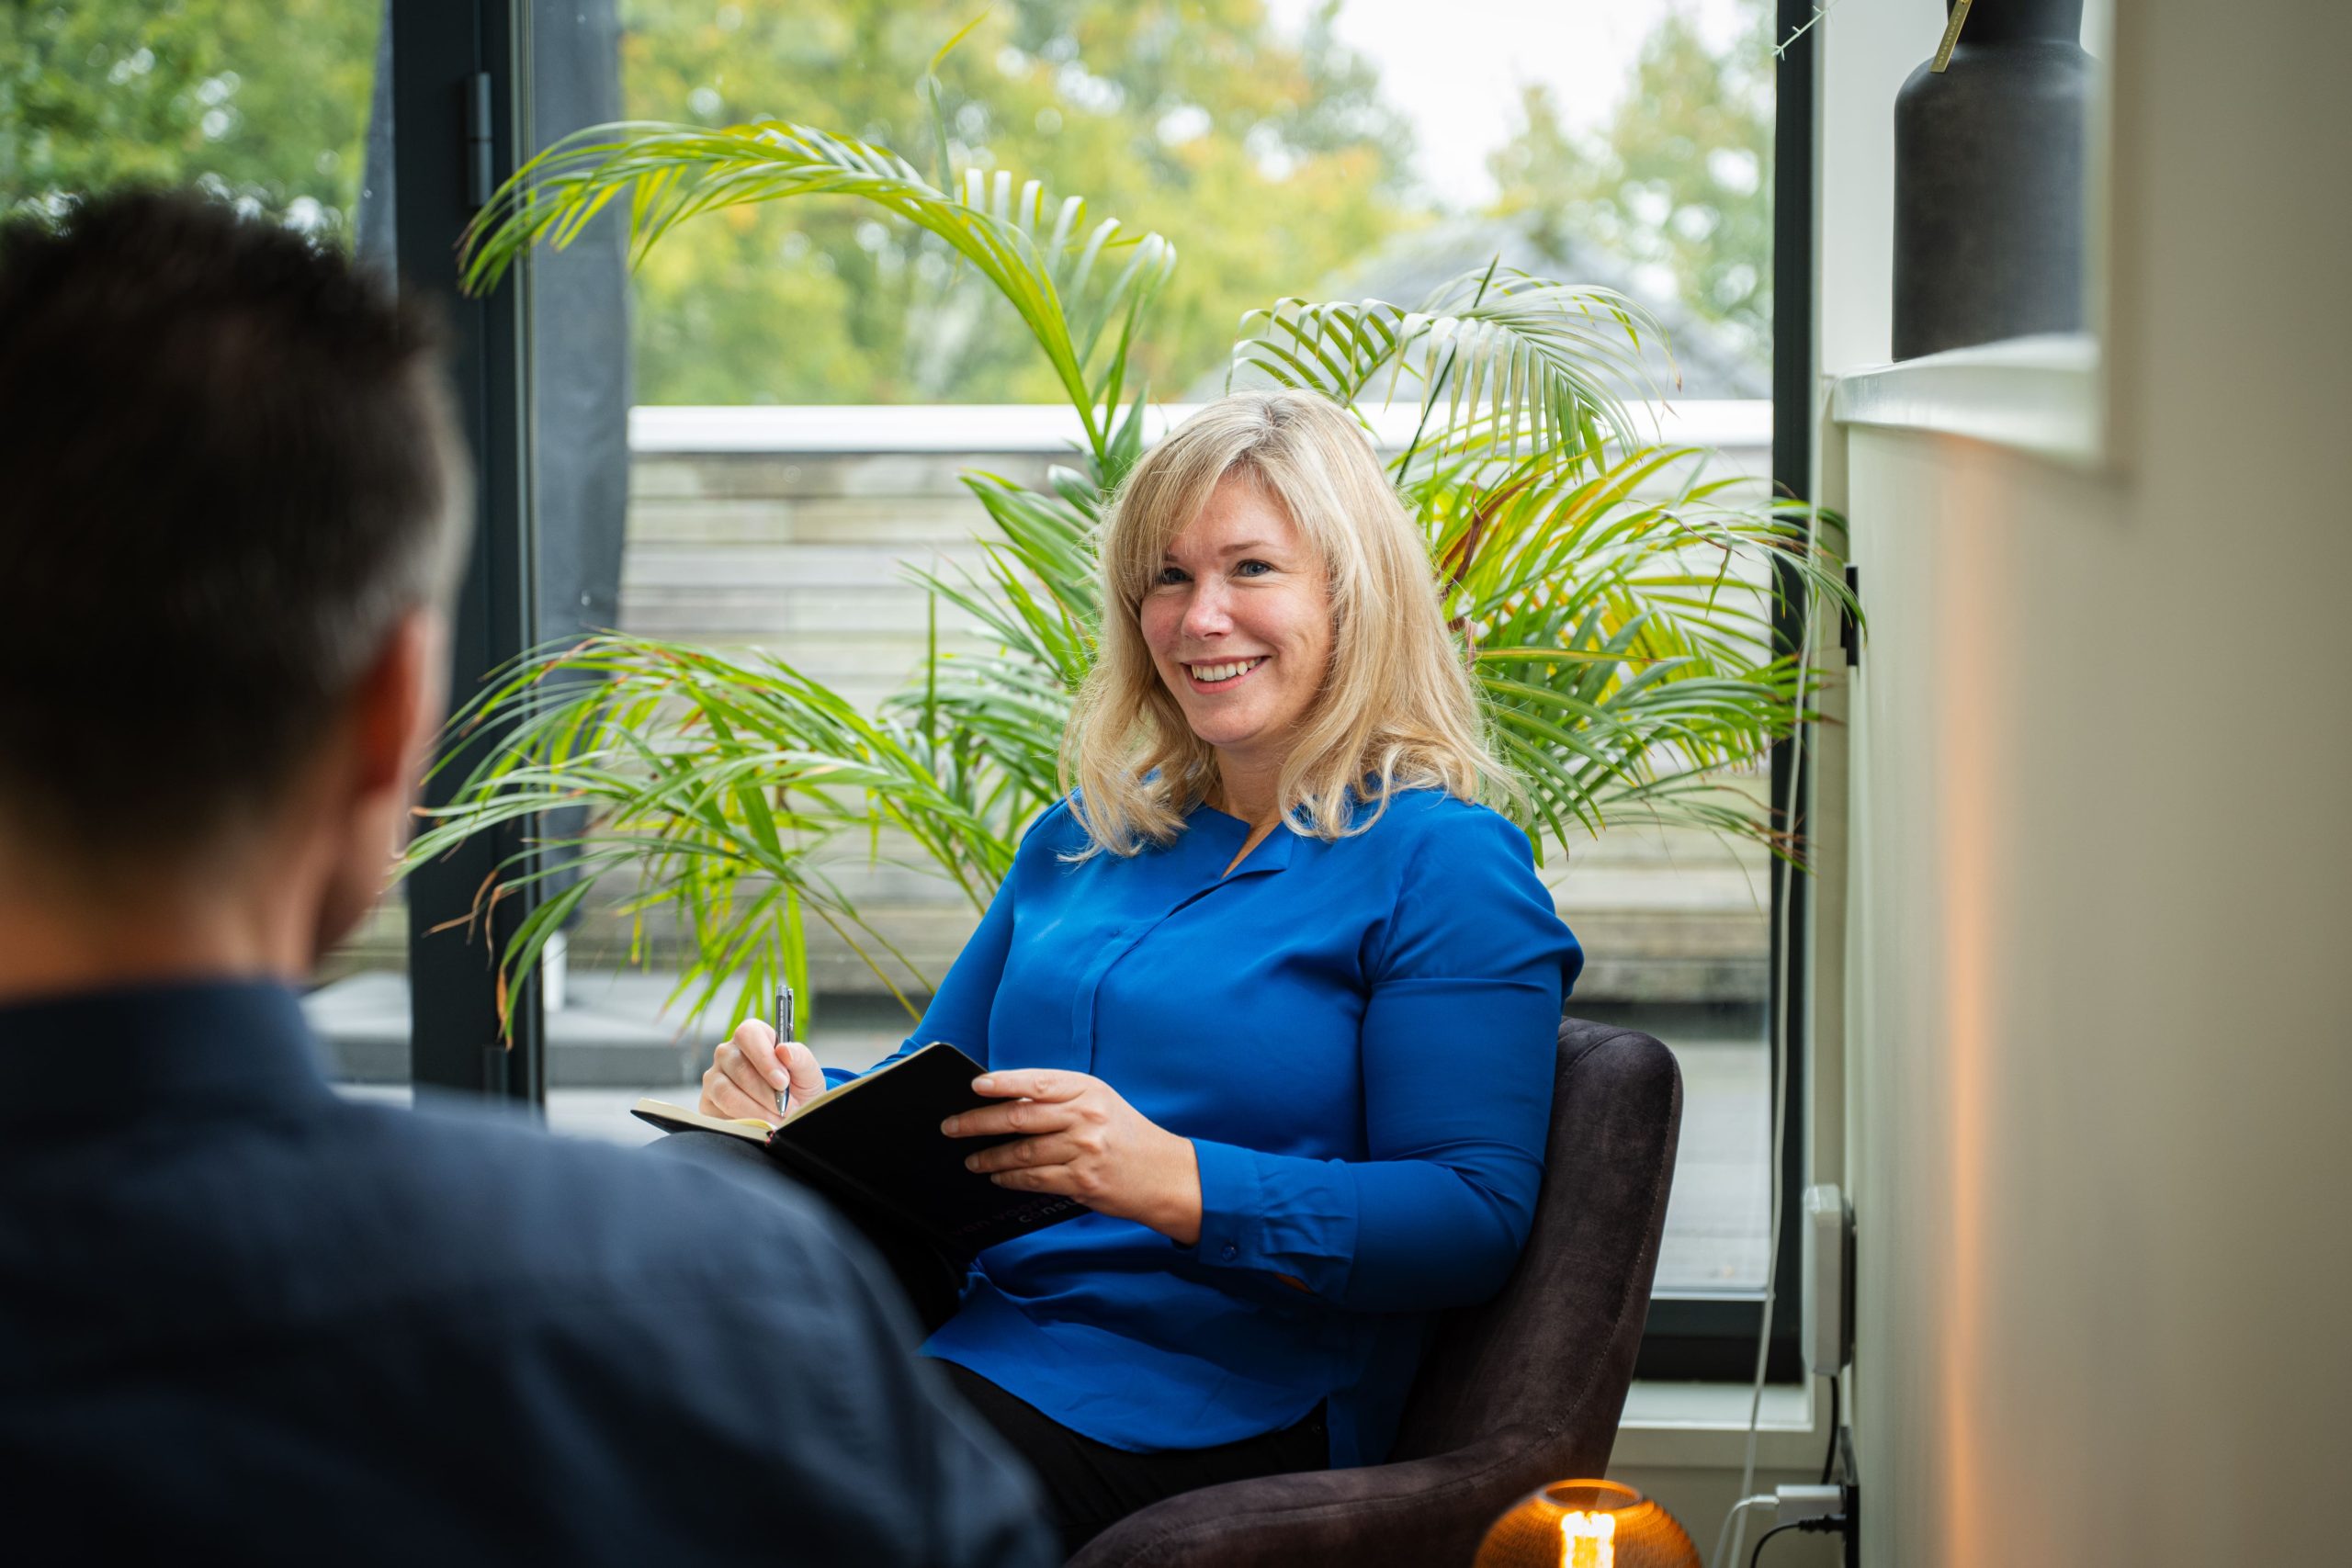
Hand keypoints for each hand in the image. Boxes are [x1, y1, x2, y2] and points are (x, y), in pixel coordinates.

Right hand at [700, 1019, 825, 1125]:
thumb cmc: (797, 1087)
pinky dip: (744, 1121)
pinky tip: (760, 1124)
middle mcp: (727, 1052)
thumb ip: (800, 1058)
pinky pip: (720, 1112)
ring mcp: (714, 1077)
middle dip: (765, 1093)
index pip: (748, 1035)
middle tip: (784, 1108)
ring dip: (755, 1110)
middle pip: (738, 1067)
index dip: (764, 1059)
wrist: (789, 1115)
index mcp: (752, 1036)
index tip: (782, 1083)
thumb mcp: (807, 1072)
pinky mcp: (708, 1102)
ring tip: (776, 1119)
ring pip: (726, 1092)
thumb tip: (784, 1051)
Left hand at [942, 1069, 1202, 1244]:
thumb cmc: (1124, 1134)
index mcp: (1087, 1090)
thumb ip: (1058, 1099)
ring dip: (990, 1157)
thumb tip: (1005, 1102)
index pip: (1037, 1082)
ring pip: (1022, 1152)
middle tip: (952, 1126)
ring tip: (970, 1159)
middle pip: (1020, 1117)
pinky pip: (1035, 1179)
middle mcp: (1085, 1116)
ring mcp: (1084, 1150)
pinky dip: (1010, 1179)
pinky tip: (997, 1177)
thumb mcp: (1098, 1102)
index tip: (975, 1086)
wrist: (1163, 1174)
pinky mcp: (1082, 1182)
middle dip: (978, 1122)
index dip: (1003, 1083)